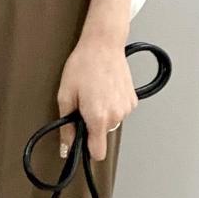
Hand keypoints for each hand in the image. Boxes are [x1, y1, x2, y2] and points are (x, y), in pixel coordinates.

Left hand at [55, 33, 135, 162]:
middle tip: (84, 103)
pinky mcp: (133, 101)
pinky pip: (119, 112)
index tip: (81, 140)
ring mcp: (127, 109)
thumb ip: (67, 126)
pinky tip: (106, 89)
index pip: (97, 152)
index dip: (87, 148)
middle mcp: (116, 116)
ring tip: (95, 93)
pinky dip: (112, 105)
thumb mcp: (66, 95)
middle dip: (92, 125)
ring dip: (102, 114)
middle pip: (102, 135)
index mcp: (98, 117)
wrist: (103, 45)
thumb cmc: (83, 65)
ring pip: (111, 123)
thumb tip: (67, 146)